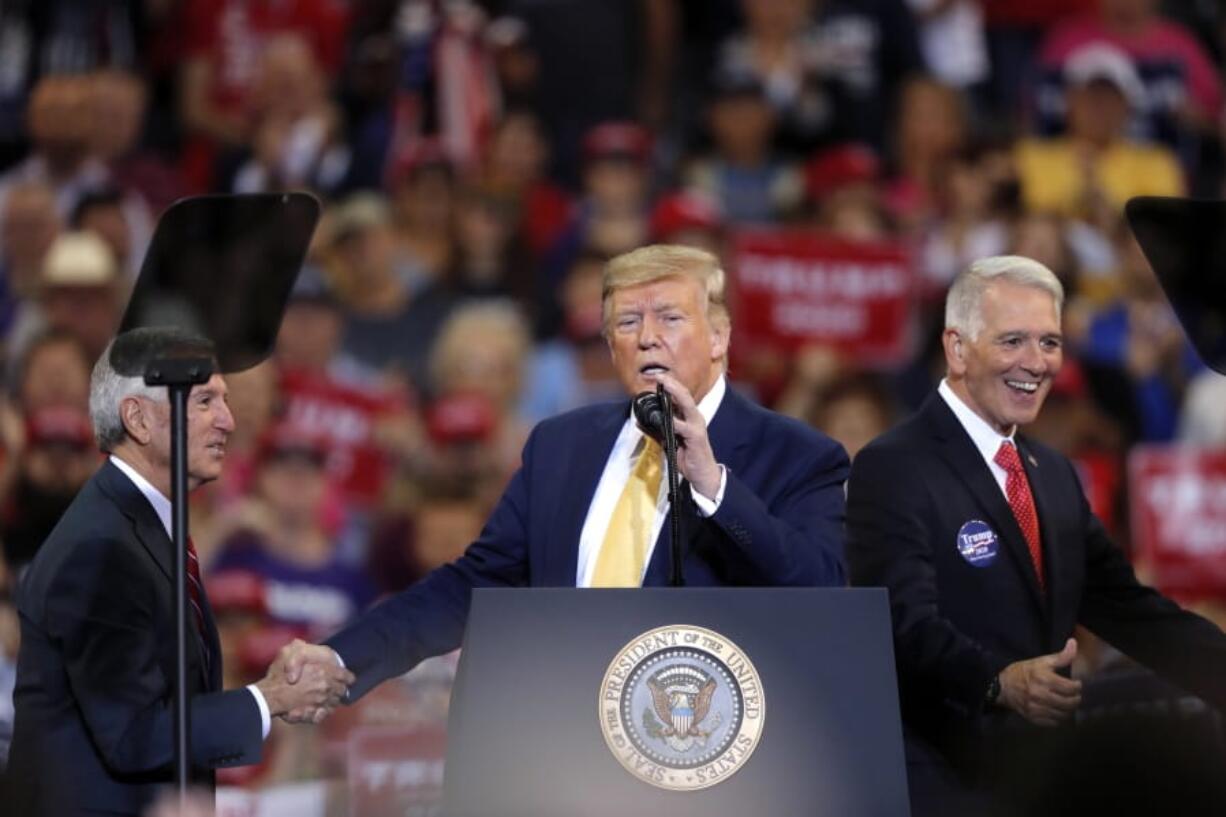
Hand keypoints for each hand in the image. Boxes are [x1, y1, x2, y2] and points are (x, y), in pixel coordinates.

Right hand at [257, 639, 352, 723]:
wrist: (269, 696)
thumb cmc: (278, 674)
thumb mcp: (287, 652)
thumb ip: (299, 646)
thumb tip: (302, 644)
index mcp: (325, 671)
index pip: (347, 676)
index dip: (347, 677)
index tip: (347, 678)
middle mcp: (326, 687)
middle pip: (342, 690)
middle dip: (340, 689)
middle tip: (336, 687)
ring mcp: (321, 702)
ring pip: (335, 703)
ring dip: (332, 700)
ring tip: (326, 698)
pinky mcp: (314, 715)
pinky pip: (324, 714)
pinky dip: (324, 712)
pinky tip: (319, 709)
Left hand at [644, 371, 720, 499]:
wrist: (703, 474)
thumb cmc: (687, 456)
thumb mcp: (669, 441)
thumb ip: (657, 431)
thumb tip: (640, 422)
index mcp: (688, 417)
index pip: (679, 397)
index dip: (669, 385)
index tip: (657, 376)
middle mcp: (694, 418)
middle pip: (684, 396)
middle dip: (672, 384)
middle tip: (660, 375)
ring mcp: (696, 427)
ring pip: (687, 406)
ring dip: (676, 394)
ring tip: (665, 386)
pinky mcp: (696, 437)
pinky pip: (684, 427)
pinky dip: (675, 422)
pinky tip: (667, 418)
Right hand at [997, 638, 1081, 725]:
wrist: (1003, 686)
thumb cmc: (1024, 672)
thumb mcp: (1041, 661)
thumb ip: (1061, 656)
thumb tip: (1074, 643)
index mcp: (1043, 678)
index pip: (1070, 688)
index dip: (1077, 686)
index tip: (1076, 684)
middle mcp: (1040, 694)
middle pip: (1068, 703)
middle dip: (1076, 699)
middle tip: (1075, 695)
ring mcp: (1036, 708)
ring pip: (1063, 715)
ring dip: (1069, 710)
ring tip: (1067, 703)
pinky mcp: (1033, 717)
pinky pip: (1053, 723)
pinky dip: (1058, 718)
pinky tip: (1057, 711)